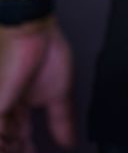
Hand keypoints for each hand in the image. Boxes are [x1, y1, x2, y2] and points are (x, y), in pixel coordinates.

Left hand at [0, 16, 73, 151]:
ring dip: (14, 147)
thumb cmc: (46, 53)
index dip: (28, 148)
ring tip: (25, 151)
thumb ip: (62, 120)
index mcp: (21, 103)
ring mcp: (0, 105)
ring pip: (2, 137)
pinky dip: (7, 143)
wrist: (35, 35)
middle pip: (10, 138)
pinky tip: (15, 147)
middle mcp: (7, 105)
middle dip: (21, 150)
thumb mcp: (60, 94)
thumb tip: (70, 139)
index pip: (20, 134)